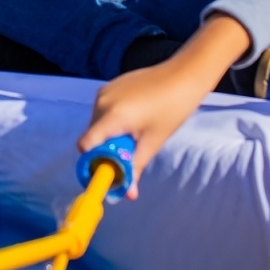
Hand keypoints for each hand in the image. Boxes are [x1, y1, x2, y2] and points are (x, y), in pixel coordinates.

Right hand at [78, 14, 249, 196]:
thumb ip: (135, 167)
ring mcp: (105, 91)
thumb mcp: (153, 142)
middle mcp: (102, 102)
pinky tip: (135, 120)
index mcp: (112, 116)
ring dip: (110, 137)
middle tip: (128, 156)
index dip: (93, 162)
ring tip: (135, 135)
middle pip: (92, 136)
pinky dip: (113, 122)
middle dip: (105, 151)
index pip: (85, 145)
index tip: (108, 172)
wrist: (183, 76)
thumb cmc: (172, 110)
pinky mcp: (110, 86)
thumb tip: (128, 194)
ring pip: (97, 124)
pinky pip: (103, 111)